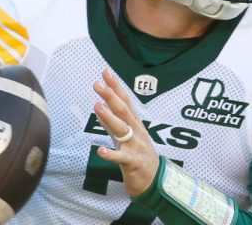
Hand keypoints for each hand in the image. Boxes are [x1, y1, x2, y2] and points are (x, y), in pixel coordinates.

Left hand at [93, 69, 159, 196]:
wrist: (154, 179)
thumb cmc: (138, 155)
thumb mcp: (124, 136)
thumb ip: (112, 122)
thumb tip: (99, 106)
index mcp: (134, 123)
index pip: (124, 100)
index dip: (115, 86)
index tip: (105, 72)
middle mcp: (136, 131)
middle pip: (123, 111)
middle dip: (111, 96)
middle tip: (97, 84)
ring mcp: (136, 146)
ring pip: (123, 129)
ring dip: (110, 118)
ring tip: (97, 107)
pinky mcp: (133, 162)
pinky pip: (121, 158)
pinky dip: (111, 154)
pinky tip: (100, 150)